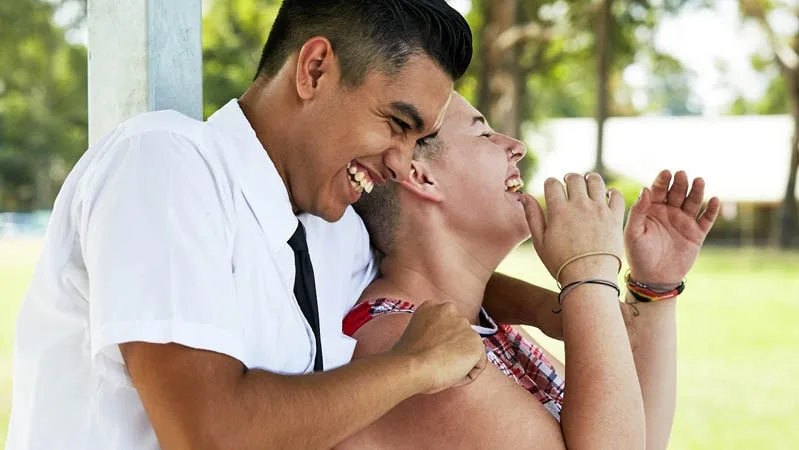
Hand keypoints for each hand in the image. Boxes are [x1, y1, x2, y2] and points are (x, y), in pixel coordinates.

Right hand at [391, 301, 486, 394]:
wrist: (412, 366)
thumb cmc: (406, 357)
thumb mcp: (413, 333)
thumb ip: (428, 332)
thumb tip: (432, 344)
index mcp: (432, 306)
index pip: (447, 325)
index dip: (441, 342)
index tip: (432, 353)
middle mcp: (451, 310)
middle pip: (460, 335)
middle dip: (454, 349)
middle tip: (439, 364)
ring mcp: (465, 326)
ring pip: (469, 350)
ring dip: (460, 362)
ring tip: (443, 371)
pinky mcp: (476, 344)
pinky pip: (477, 366)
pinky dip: (467, 375)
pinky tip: (451, 377)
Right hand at [520, 172, 624, 284]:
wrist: (589, 278)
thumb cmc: (561, 263)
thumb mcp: (540, 242)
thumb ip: (532, 216)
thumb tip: (524, 196)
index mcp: (559, 211)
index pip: (553, 183)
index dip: (550, 183)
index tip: (551, 188)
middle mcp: (579, 206)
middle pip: (574, 178)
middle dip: (569, 178)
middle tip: (569, 183)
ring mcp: (599, 210)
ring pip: (595, 181)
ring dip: (589, 179)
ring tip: (587, 183)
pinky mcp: (615, 217)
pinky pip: (615, 195)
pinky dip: (610, 192)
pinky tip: (605, 196)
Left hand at [625, 170, 719, 285]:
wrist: (653, 278)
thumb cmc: (638, 254)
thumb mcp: (633, 233)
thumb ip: (638, 211)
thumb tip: (645, 189)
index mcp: (652, 209)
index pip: (658, 190)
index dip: (662, 181)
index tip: (666, 172)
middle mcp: (669, 212)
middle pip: (677, 192)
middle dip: (680, 183)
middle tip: (682, 174)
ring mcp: (684, 221)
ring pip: (693, 202)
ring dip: (696, 191)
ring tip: (699, 181)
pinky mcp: (697, 233)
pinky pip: (706, 219)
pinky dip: (711, 210)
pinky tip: (714, 200)